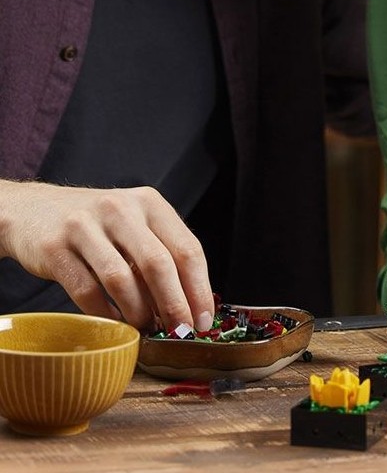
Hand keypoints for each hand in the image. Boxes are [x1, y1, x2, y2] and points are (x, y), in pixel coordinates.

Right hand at [0, 181, 214, 332]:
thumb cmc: (98, 225)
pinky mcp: (55, 247)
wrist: (35, 211)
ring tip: (146, 328)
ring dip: (138, 312)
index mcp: (149, 202)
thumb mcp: (134, 224)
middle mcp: (120, 208)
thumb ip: (161, 253)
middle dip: (174, 305)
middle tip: (179, 332)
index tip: (203, 319)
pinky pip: (86, 290)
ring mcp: (85, 226)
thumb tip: (191, 304)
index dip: (199, 289)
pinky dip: (105, 314)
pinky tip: (115, 323)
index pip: (186, 248)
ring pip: (121, 279)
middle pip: (158, 263)